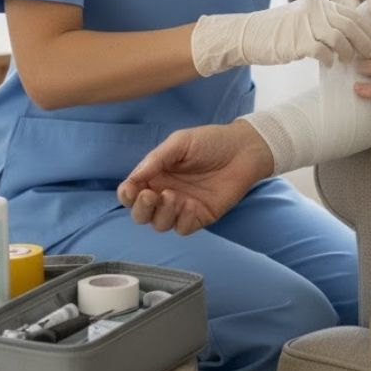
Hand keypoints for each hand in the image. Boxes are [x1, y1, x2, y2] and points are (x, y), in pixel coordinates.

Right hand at [117, 120, 273, 234]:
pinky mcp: (199, 217)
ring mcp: (181, 207)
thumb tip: (133, 179)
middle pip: (141, 213)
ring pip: (159, 224)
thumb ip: (156, 159)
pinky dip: (181, 220)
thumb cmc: (211, 141)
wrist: (243, 149)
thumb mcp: (180, 142)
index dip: (127, 194)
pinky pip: (182, 228)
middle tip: (150, 196)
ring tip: (173, 196)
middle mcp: (164, 193)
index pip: (132, 192)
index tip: (131, 190)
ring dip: (162, 214)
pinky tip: (190, 205)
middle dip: (141, 209)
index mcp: (156, 174)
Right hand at [191, 0, 370, 74]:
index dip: (368, 30)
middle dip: (366, 43)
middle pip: (351, 25)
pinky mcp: (297, 41)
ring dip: (349, 52)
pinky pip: (323, 51)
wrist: (248, 35)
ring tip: (348, 61)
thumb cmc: (277, 32)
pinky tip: (329, 65)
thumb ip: (325, 24)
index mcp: (318, 3)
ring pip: (341, 38)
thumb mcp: (303, 20)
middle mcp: (314, 9)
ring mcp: (306, 24)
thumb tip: (351, 39)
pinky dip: (330, 60)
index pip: (353, 14)